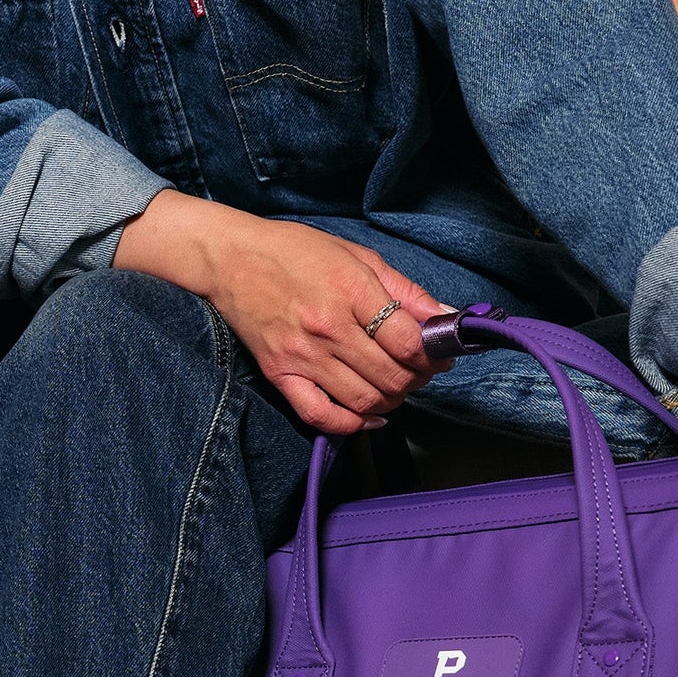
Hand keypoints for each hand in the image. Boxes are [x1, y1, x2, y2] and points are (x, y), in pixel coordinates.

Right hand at [114, 190, 451, 432]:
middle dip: (418, 379)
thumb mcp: (359, 257)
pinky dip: (351, 424)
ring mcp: (301, 356)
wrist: (230, 258)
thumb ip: (406, 291)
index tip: (440, 352)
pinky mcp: (279, 374)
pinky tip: (368, 416)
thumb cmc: (296, 252)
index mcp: (351, 291)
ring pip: (365, 400)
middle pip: (392, 377)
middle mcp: (327, 328)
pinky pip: (320, 415)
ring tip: (395, 385)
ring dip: (392, 400)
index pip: (410, 342)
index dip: (435, 354)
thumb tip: (447, 317)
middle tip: (420, 369)